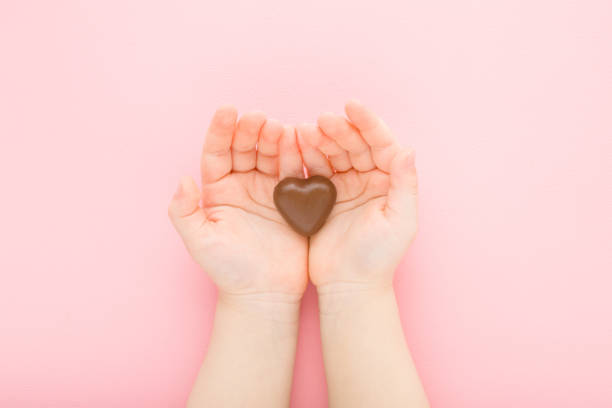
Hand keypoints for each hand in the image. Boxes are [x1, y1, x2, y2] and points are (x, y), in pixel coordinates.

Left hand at [168, 106, 307, 305]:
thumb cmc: (228, 269)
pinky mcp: (294, 199)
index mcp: (218, 190)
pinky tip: (301, 142)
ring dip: (275, 140)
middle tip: (260, 118)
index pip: (217, 153)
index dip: (221, 131)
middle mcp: (243, 185)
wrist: (264, 292)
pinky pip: (295, 173)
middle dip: (251, 131)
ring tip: (280, 129)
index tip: (228, 110)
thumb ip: (184, 212)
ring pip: (271, 156)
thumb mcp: (200, 242)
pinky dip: (298, 157)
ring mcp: (269, 190)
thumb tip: (183, 180)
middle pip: (246, 149)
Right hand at [297, 100, 417, 290]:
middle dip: (339, 130)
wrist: (348, 286)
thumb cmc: (378, 258)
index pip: (381, 144)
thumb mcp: (399, 222)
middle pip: (354, 145)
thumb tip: (408, 149)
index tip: (352, 106)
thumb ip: (404, 185)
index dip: (368, 123)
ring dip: (319, 140)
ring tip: (304, 131)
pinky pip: (312, 170)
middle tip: (323, 120)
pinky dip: (304, 157)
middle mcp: (367, 178)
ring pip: (331, 154)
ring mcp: (343, 186)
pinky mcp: (320, 197)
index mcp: (388, 181)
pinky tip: (294, 146)